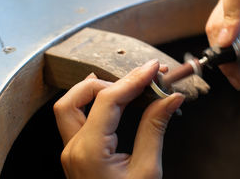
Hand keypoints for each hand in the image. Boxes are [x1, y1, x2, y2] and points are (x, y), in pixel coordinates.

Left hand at [53, 59, 184, 178]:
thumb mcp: (147, 170)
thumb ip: (154, 128)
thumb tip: (170, 98)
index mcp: (89, 151)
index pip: (108, 100)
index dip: (133, 80)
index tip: (152, 70)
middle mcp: (73, 148)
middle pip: (76, 97)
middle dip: (108, 81)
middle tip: (139, 78)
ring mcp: (71, 151)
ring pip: (70, 106)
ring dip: (95, 89)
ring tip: (124, 83)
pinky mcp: (76, 153)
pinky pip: (76, 118)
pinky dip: (92, 103)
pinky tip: (109, 97)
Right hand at [205, 0, 239, 89]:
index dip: (229, 16)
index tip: (228, 43)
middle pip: (220, 17)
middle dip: (224, 49)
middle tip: (237, 75)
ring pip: (214, 27)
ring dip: (224, 53)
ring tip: (239, 72)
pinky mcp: (224, 9)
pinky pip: (216, 32)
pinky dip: (224, 52)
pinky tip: (236, 64)